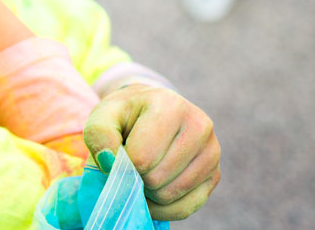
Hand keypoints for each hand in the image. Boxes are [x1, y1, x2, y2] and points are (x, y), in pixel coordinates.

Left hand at [83, 85, 220, 220]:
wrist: (149, 112)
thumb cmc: (124, 116)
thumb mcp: (103, 116)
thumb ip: (99, 135)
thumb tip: (111, 165)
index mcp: (171, 105)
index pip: (142, 158)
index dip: (122, 164)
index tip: (119, 152)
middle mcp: (199, 126)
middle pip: (156, 179)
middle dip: (135, 178)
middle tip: (130, 162)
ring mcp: (212, 151)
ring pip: (170, 196)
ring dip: (147, 193)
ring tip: (141, 170)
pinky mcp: (214, 175)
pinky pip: (184, 208)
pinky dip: (162, 207)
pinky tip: (152, 189)